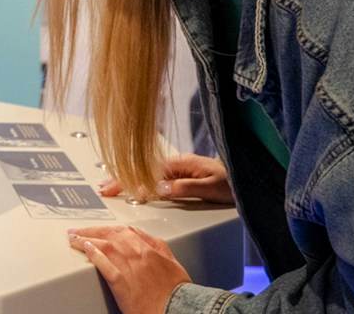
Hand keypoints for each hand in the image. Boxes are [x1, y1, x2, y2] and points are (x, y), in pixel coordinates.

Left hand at [69, 225, 190, 313]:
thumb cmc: (177, 290)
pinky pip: (107, 267)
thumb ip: (154, 243)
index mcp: (148, 248)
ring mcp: (129, 269)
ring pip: (105, 247)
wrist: (180, 309)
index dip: (104, 228)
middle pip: (109, 235)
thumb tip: (137, 231)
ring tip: (73, 239)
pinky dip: (95, 256)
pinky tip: (86, 250)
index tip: (94, 229)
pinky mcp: (123, 286)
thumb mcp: (170, 260)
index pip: (120, 231)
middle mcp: (137, 254)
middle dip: (90, 231)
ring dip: (86, 240)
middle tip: (75, 232)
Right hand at [97, 154, 233, 204]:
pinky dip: (140, 179)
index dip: (129, 181)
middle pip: (142, 169)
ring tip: (111, 185)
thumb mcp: (210, 187)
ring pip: (147, 172)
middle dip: (122, 178)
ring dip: (128, 178)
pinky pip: (155, 176)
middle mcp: (176, 164)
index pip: (148, 172)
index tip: (114, 189)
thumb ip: (185, 187)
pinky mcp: (180, 175)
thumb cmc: (233, 182)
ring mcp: (177, 169)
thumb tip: (160, 188)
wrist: (248, 177)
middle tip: (104, 188)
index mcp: (180, 164)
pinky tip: (134, 184)